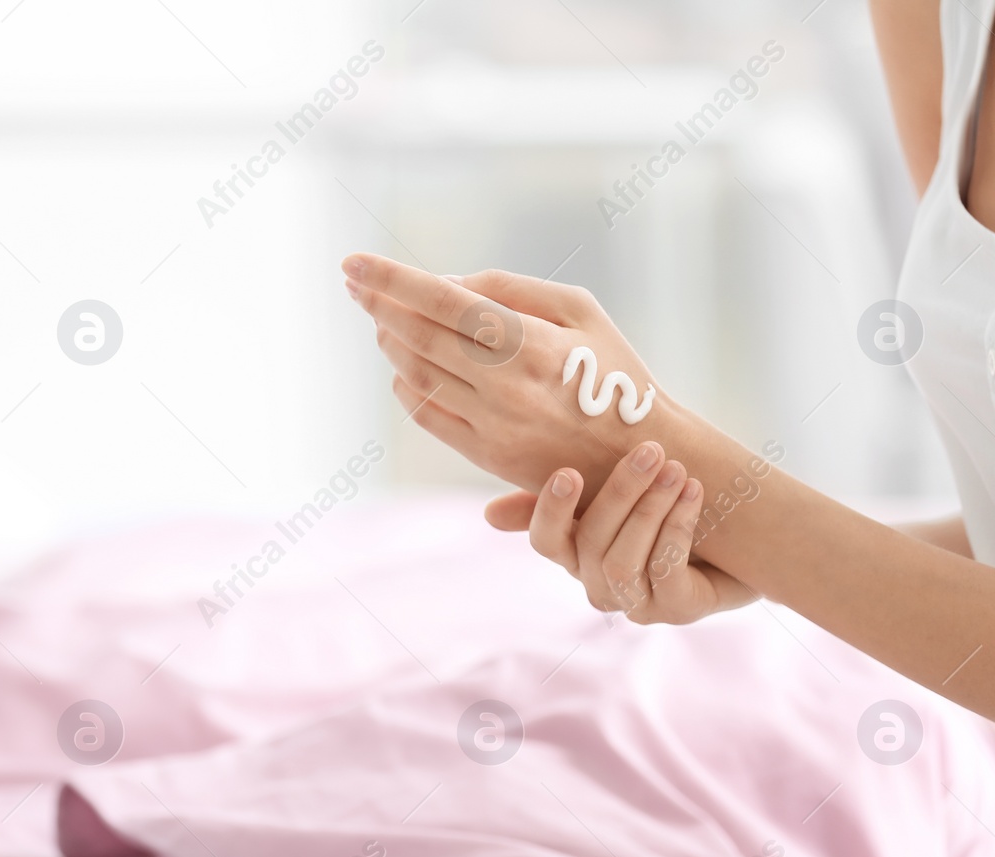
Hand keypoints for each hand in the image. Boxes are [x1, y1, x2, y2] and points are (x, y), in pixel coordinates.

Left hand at [343, 253, 667, 494]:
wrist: (640, 454)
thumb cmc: (612, 369)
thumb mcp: (580, 309)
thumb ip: (512, 289)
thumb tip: (445, 283)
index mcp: (533, 342)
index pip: (444, 302)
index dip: (392, 280)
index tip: (353, 263)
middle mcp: (507, 386)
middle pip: (420, 337)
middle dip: (379, 306)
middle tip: (355, 285)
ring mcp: (494, 425)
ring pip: (418, 376)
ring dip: (390, 343)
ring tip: (379, 320)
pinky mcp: (487, 455)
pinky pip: (429, 415)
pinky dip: (406, 387)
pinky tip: (402, 366)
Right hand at [486, 443, 754, 623]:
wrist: (744, 541)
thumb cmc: (669, 511)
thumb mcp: (616, 493)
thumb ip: (565, 494)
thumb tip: (489, 515)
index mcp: (578, 554)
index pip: (546, 542)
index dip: (550, 512)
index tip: (569, 472)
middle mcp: (600, 584)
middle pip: (591, 544)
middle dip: (621, 493)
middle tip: (651, 451)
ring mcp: (637, 602)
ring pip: (623, 560)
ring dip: (651, 509)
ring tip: (677, 470)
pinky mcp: (676, 610)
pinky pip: (665, 570)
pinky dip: (678, 527)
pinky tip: (694, 493)